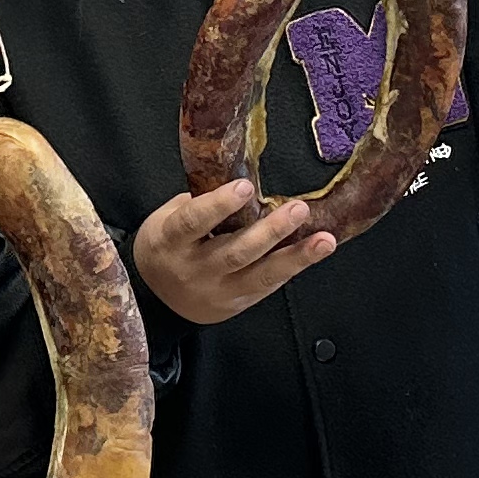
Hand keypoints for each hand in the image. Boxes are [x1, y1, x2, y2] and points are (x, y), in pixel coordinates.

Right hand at [133, 179, 336, 324]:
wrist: (154, 299)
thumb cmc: (166, 247)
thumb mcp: (167, 219)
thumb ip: (199, 201)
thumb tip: (236, 174)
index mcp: (170, 241)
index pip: (194, 222)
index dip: (218, 205)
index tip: (244, 187)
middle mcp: (194, 269)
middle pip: (235, 252)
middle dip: (270, 231)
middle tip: (298, 209)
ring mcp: (217, 291)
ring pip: (260, 275)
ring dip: (296, 256)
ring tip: (324, 240)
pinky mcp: (237, 303)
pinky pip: (268, 285)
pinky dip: (294, 267)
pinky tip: (316, 252)